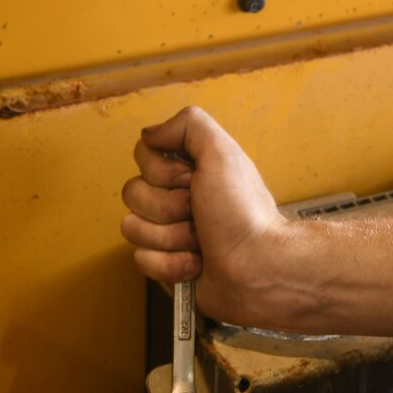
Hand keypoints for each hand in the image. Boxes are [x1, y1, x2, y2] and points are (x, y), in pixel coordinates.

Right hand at [121, 107, 297, 326]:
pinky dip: (171, 264)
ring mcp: (170, 231)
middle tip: (200, 213)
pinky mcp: (166, 264)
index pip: (143, 156)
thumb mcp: (222, 153)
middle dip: (169, 207)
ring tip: (202, 241)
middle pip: (134, 193)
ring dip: (172, 237)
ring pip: (133, 228)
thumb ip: (188, 125)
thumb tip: (151, 132)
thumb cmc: (246, 214)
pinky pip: (142, 260)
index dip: (164, 172)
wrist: (259, 267)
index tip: (194, 179)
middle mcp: (177, 197)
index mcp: (190, 168)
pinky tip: (197, 262)